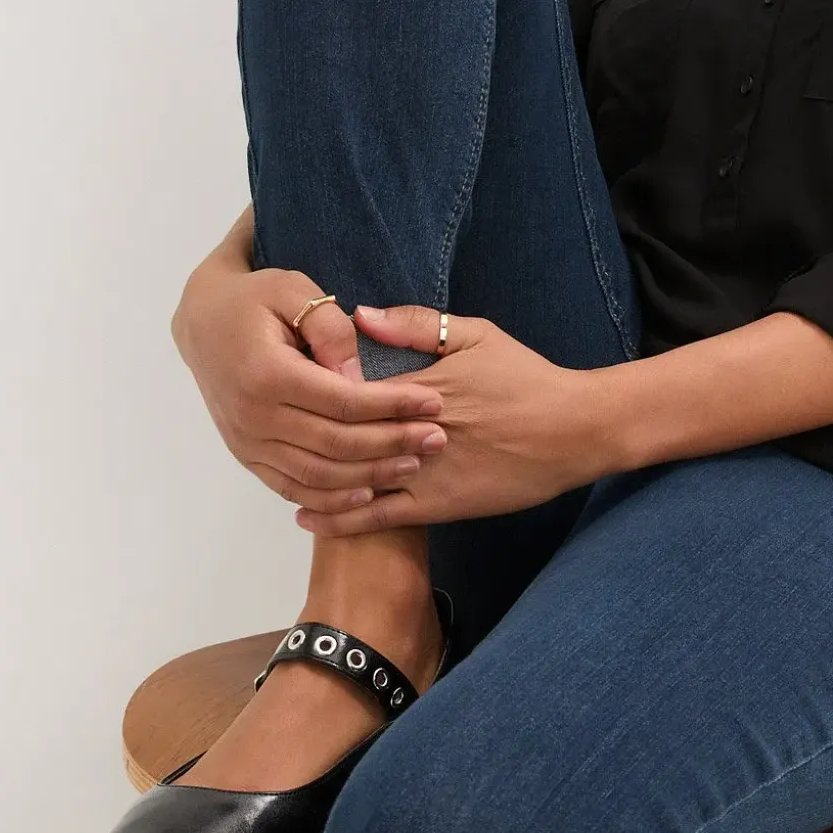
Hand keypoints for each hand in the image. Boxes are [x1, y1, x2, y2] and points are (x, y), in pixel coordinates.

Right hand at [170, 261, 452, 513]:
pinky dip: (330, 499)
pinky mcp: (246, 456)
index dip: (394, 405)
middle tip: (437, 439)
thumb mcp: (293, 290)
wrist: (201, 322)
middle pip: (336, 444)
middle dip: (393, 443)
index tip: (435, 402)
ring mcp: (246, 442)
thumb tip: (360, 376)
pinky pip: (290, 488)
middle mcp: (254, 416)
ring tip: (413, 465)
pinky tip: (367, 495)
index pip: (344, 401)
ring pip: (316, 475)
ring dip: (369, 476)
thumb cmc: (255, 299)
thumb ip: (330, 328)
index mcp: (267, 374)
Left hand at [292, 304, 602, 535]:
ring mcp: (424, 473)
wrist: (571, 430)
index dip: (312, 389)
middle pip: (342, 436)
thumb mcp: (476, 335)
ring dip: (310, 478)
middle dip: (300, 433)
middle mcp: (413, 433)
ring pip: (352, 480)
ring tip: (274, 472)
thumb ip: (416, 325)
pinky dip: (339, 517)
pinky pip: (378, 516)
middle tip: (260, 427)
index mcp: (417, 386)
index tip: (278, 381)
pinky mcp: (439, 505)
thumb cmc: (525, 377)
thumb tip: (360, 315)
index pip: (348, 389)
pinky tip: (306, 515)